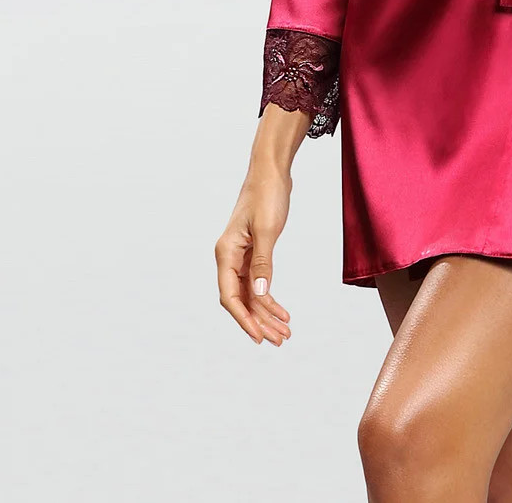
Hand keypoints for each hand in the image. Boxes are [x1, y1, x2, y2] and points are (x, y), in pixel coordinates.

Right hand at [215, 163, 293, 344]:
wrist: (271, 171)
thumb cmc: (267, 194)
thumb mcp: (266, 229)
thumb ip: (262, 262)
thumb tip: (261, 294)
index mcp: (225, 252)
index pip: (230, 296)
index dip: (244, 319)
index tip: (260, 337)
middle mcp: (228, 257)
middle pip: (241, 299)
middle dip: (259, 322)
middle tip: (280, 340)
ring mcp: (239, 256)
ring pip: (250, 294)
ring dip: (266, 314)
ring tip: (286, 331)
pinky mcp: (252, 252)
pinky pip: (258, 282)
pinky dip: (269, 298)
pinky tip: (282, 311)